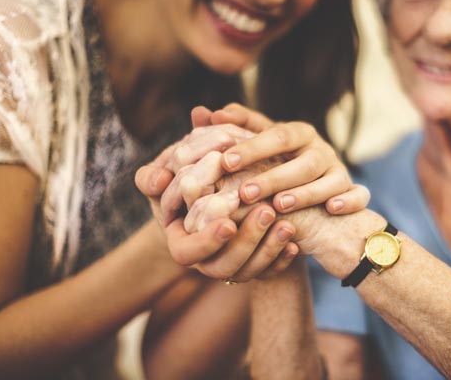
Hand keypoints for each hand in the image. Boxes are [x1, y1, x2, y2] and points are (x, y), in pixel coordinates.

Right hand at [137, 144, 298, 281]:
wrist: (218, 194)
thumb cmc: (187, 181)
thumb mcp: (168, 178)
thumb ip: (154, 177)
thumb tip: (157, 178)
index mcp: (181, 243)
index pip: (187, 253)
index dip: (207, 241)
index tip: (228, 222)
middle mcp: (205, 262)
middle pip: (222, 267)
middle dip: (246, 242)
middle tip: (266, 212)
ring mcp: (231, 267)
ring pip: (248, 272)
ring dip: (269, 249)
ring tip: (287, 225)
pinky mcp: (254, 266)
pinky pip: (269, 273)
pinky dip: (282, 260)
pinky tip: (295, 245)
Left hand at [191, 103, 370, 214]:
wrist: (313, 194)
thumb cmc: (276, 166)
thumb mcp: (256, 148)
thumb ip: (231, 132)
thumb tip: (198, 112)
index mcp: (296, 134)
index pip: (275, 135)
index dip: (252, 147)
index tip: (224, 160)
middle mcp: (320, 149)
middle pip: (301, 160)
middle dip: (273, 176)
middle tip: (245, 192)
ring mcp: (339, 170)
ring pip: (329, 178)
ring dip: (305, 192)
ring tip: (279, 204)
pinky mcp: (354, 191)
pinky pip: (358, 194)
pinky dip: (349, 200)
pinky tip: (332, 210)